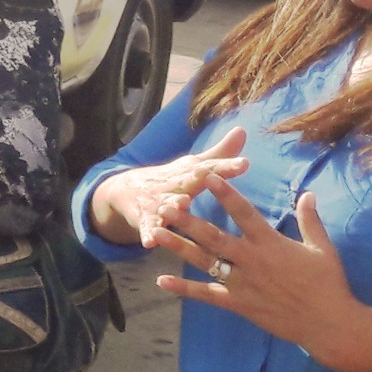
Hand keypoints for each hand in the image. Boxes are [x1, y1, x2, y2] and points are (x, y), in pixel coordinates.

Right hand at [89, 128, 249, 246]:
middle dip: (198, 177)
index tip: (245, 164)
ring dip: (175, 203)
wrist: (126, 190)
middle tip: (207, 173)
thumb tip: (243, 129)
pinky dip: (148, 233)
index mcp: (190, 173)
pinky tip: (150, 242)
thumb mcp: (194, 166)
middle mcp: (174, 183)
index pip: (211, 168)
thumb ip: (220, 154)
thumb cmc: (173, 180)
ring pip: (168, 203)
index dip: (226, 166)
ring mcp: (157, 200)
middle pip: (188, 180)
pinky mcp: (144, 217)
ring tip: (182, 204)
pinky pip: (147, 227)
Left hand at [153, 173, 371, 371]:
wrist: (330, 324)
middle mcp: (252, 260)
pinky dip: (184, 289)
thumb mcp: (323, 248)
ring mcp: (243, 283)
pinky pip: (206, 295)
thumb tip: (308, 193)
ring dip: (179, 247)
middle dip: (188, 220)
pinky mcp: (238, 304)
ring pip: (205, 262)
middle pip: (214, 236)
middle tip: (165, 205)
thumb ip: (310, 220)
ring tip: (156, 233)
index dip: (226, 194)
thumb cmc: (328, 283)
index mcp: (271, 244)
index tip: (208, 177)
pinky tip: (161, 281)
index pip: (245, 213)